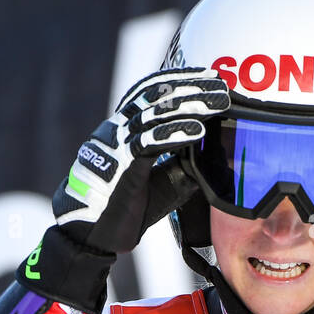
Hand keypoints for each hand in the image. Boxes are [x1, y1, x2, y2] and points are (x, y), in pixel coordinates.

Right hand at [53, 67, 229, 253]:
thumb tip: (210, 154)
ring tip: (218, 102)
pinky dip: (174, 135)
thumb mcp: (159, 184)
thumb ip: (179, 165)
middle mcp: (115, 130)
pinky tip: (198, 132)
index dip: (180, 80)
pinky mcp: (117, 165)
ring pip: (153, 115)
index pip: (151, 93)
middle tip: (221, 85)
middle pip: (155, 96)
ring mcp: (114, 145)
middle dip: (191, 87)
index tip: (209, 76)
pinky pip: (148, 144)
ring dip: (190, 106)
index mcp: (122, 130)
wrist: (92, 237)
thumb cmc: (122, 210)